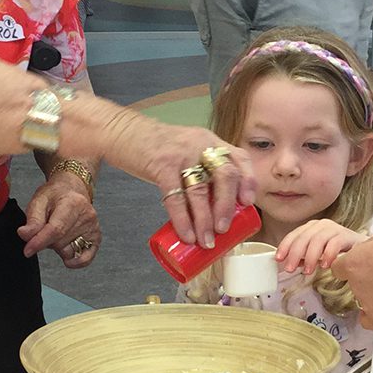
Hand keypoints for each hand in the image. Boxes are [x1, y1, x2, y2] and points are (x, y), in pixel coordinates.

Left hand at [16, 174, 100, 267]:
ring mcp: (93, 228)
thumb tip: (25, 235)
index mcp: (72, 203)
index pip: (56, 229)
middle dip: (46, 241)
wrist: (72, 190)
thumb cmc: (55, 195)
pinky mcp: (96, 238)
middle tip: (45, 227)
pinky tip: (68, 259)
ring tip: (57, 232)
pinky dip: (76, 262)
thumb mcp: (39, 201)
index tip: (28, 250)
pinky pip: (87, 258)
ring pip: (69, 251)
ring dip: (58, 247)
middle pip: (60, 242)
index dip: (40, 242)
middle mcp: (86, 216)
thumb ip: (32, 220)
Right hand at [101, 113, 255, 248]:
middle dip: (227, 206)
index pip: (240, 158)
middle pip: (225, 176)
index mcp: (210, 141)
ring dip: (205, 220)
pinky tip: (187, 234)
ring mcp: (181, 154)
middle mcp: (200, 145)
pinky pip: (176, 196)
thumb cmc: (157, 147)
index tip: (249, 203)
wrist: (123, 131)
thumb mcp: (187, 149)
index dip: (248, 181)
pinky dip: (182, 219)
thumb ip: (201, 170)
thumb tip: (214, 210)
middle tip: (224, 230)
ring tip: (206, 241)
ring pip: (200, 190)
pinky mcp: (161, 164)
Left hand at [276, 219, 365, 275]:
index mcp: (312, 228)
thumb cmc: (338, 253)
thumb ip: (303, 258)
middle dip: (295, 254)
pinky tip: (325, 266)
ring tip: (308, 271)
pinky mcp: (348, 236)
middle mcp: (323, 225)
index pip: (295, 234)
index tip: (279, 259)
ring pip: (318, 239)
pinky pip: (335, 243)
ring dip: (310, 257)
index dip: (285, 246)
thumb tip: (289, 264)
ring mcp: (336, 229)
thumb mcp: (317, 255)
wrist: (364, 251)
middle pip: (304, 237)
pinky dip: (328, 255)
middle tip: (290, 269)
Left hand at [332, 228, 372, 330]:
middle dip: (367, 277)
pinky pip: (368, 319)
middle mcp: (355, 285)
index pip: (338, 265)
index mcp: (354, 262)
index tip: (366, 262)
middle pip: (354, 281)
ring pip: (364, 298)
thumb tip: (370, 250)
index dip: (352, 263)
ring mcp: (366, 305)